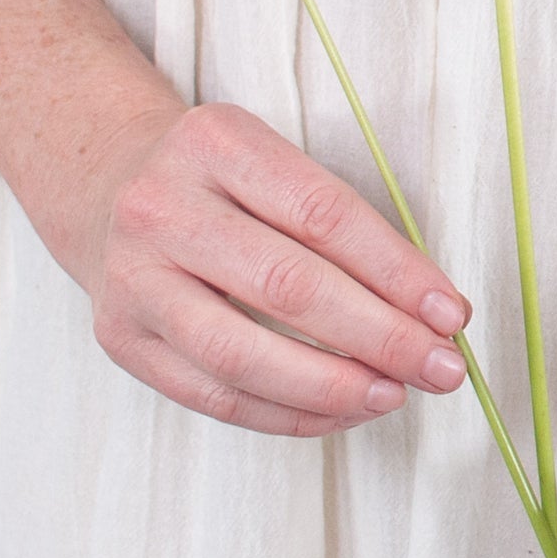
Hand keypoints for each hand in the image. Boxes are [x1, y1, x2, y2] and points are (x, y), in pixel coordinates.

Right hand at [70, 101, 473, 436]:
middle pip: (288, 286)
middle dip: (380, 336)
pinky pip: (214, 395)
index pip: (323, 214)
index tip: (450, 312)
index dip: (396, 270)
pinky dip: (287, 413)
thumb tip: (428, 308)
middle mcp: (164, 208)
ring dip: (334, 386)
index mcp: (217, 143)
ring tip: (394, 394)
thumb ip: (341, 223)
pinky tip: (341, 411)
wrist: (106, 183)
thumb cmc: (219, 177)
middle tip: (441, 366)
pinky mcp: (121, 340)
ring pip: (243, 355)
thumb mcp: (272, 161)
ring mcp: (134, 278)